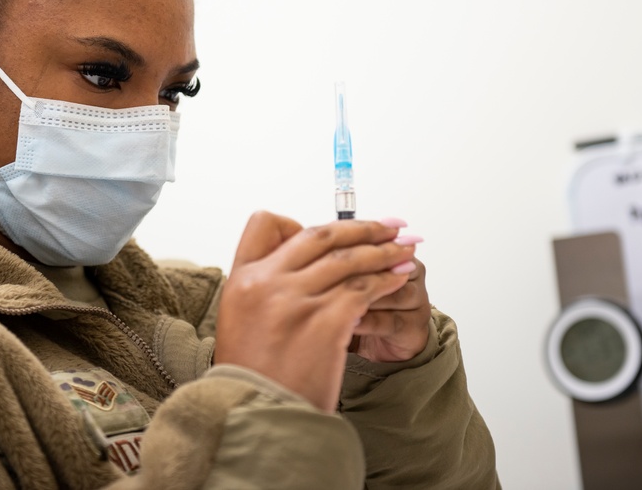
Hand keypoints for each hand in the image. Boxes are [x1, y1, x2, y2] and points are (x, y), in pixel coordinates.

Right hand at [214, 212, 416, 411]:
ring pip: (348, 259)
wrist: (257, 416)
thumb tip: (302, 265)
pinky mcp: (326, 322)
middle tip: (387, 226)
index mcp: (241, 278)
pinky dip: (385, 280)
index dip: (298, 223)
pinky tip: (398, 279)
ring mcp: (297, 300)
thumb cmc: (252, 375)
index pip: (266, 224)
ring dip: (382, 251)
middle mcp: (266, 282)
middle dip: (359, 228)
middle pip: (319, 235)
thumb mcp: (239, 321)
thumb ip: (264, 288)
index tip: (326, 233)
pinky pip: (364, 288)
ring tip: (402, 250)